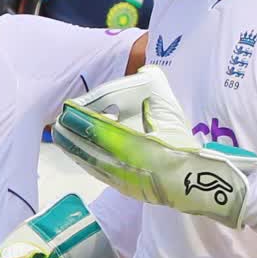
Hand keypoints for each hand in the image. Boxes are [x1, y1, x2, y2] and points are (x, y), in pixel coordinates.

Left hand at [51, 66, 256, 227]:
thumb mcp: (172, 114)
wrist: (198, 183)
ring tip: (59, 132)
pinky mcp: (124, 188)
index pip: (104, 130)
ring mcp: (124, 178)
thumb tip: (146, 69)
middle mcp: (128, 164)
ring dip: (73, 147)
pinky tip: (74, 151)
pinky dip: (84, 160)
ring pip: (91, 161)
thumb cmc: (184, 143)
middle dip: (73, 132)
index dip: (84, 119)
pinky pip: (98, 172)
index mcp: (140, 145)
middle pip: (91, 147)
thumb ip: (157, 89)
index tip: (69, 109)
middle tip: (59, 119)